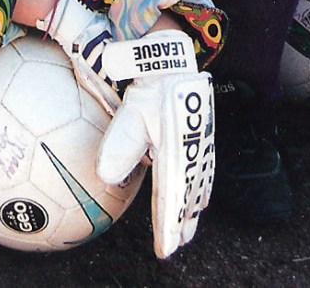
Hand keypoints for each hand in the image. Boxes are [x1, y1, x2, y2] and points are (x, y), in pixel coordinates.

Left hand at [98, 31, 214, 258]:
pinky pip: (204, 169)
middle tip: (178, 242)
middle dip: (183, 221)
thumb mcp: (132, 114)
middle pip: (188, 196)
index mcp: (175, 155)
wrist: (174, 61)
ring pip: (198, 184)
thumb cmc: (152, 87)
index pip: (170, 199)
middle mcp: (192, 153)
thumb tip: (106, 177)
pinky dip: (201, 187)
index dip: (167, 226)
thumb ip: (121, 145)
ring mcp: (200, 143)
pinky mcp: (202, 133)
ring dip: (193, 207)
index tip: (165, 249)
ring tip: (190, 226)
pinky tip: (200, 193)